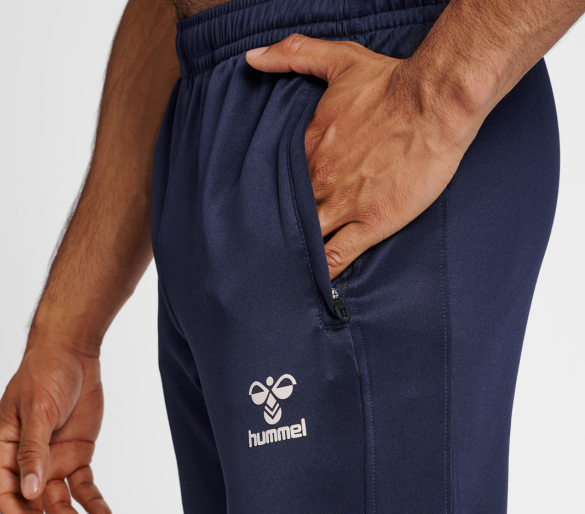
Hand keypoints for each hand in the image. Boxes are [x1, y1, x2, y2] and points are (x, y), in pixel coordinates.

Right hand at [0, 338, 111, 513]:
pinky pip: (83, 486)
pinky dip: (93, 502)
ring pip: (60, 501)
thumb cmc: (45, 374)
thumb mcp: (38, 411)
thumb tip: (28, 491)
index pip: (6, 496)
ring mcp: (51, 459)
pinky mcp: (76, 454)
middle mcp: (26, 460)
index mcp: (5, 450)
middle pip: (33, 506)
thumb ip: (33, 451)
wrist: (73, 352)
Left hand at [247, 35, 478, 278]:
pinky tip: (314, 285)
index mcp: (307, 149)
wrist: (435, 102)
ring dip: (296, 254)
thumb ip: (294, 54)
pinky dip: (324, 273)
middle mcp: (319, 181)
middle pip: (287, 216)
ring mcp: (344, 205)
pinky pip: (338, 256)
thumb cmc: (391, 83)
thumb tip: (253, 56)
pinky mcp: (372, 223)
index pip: (278, 183)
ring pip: (307, 239)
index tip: (265, 210)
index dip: (272, 199)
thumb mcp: (338, 59)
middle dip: (276, 233)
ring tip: (285, 272)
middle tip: (264, 252)